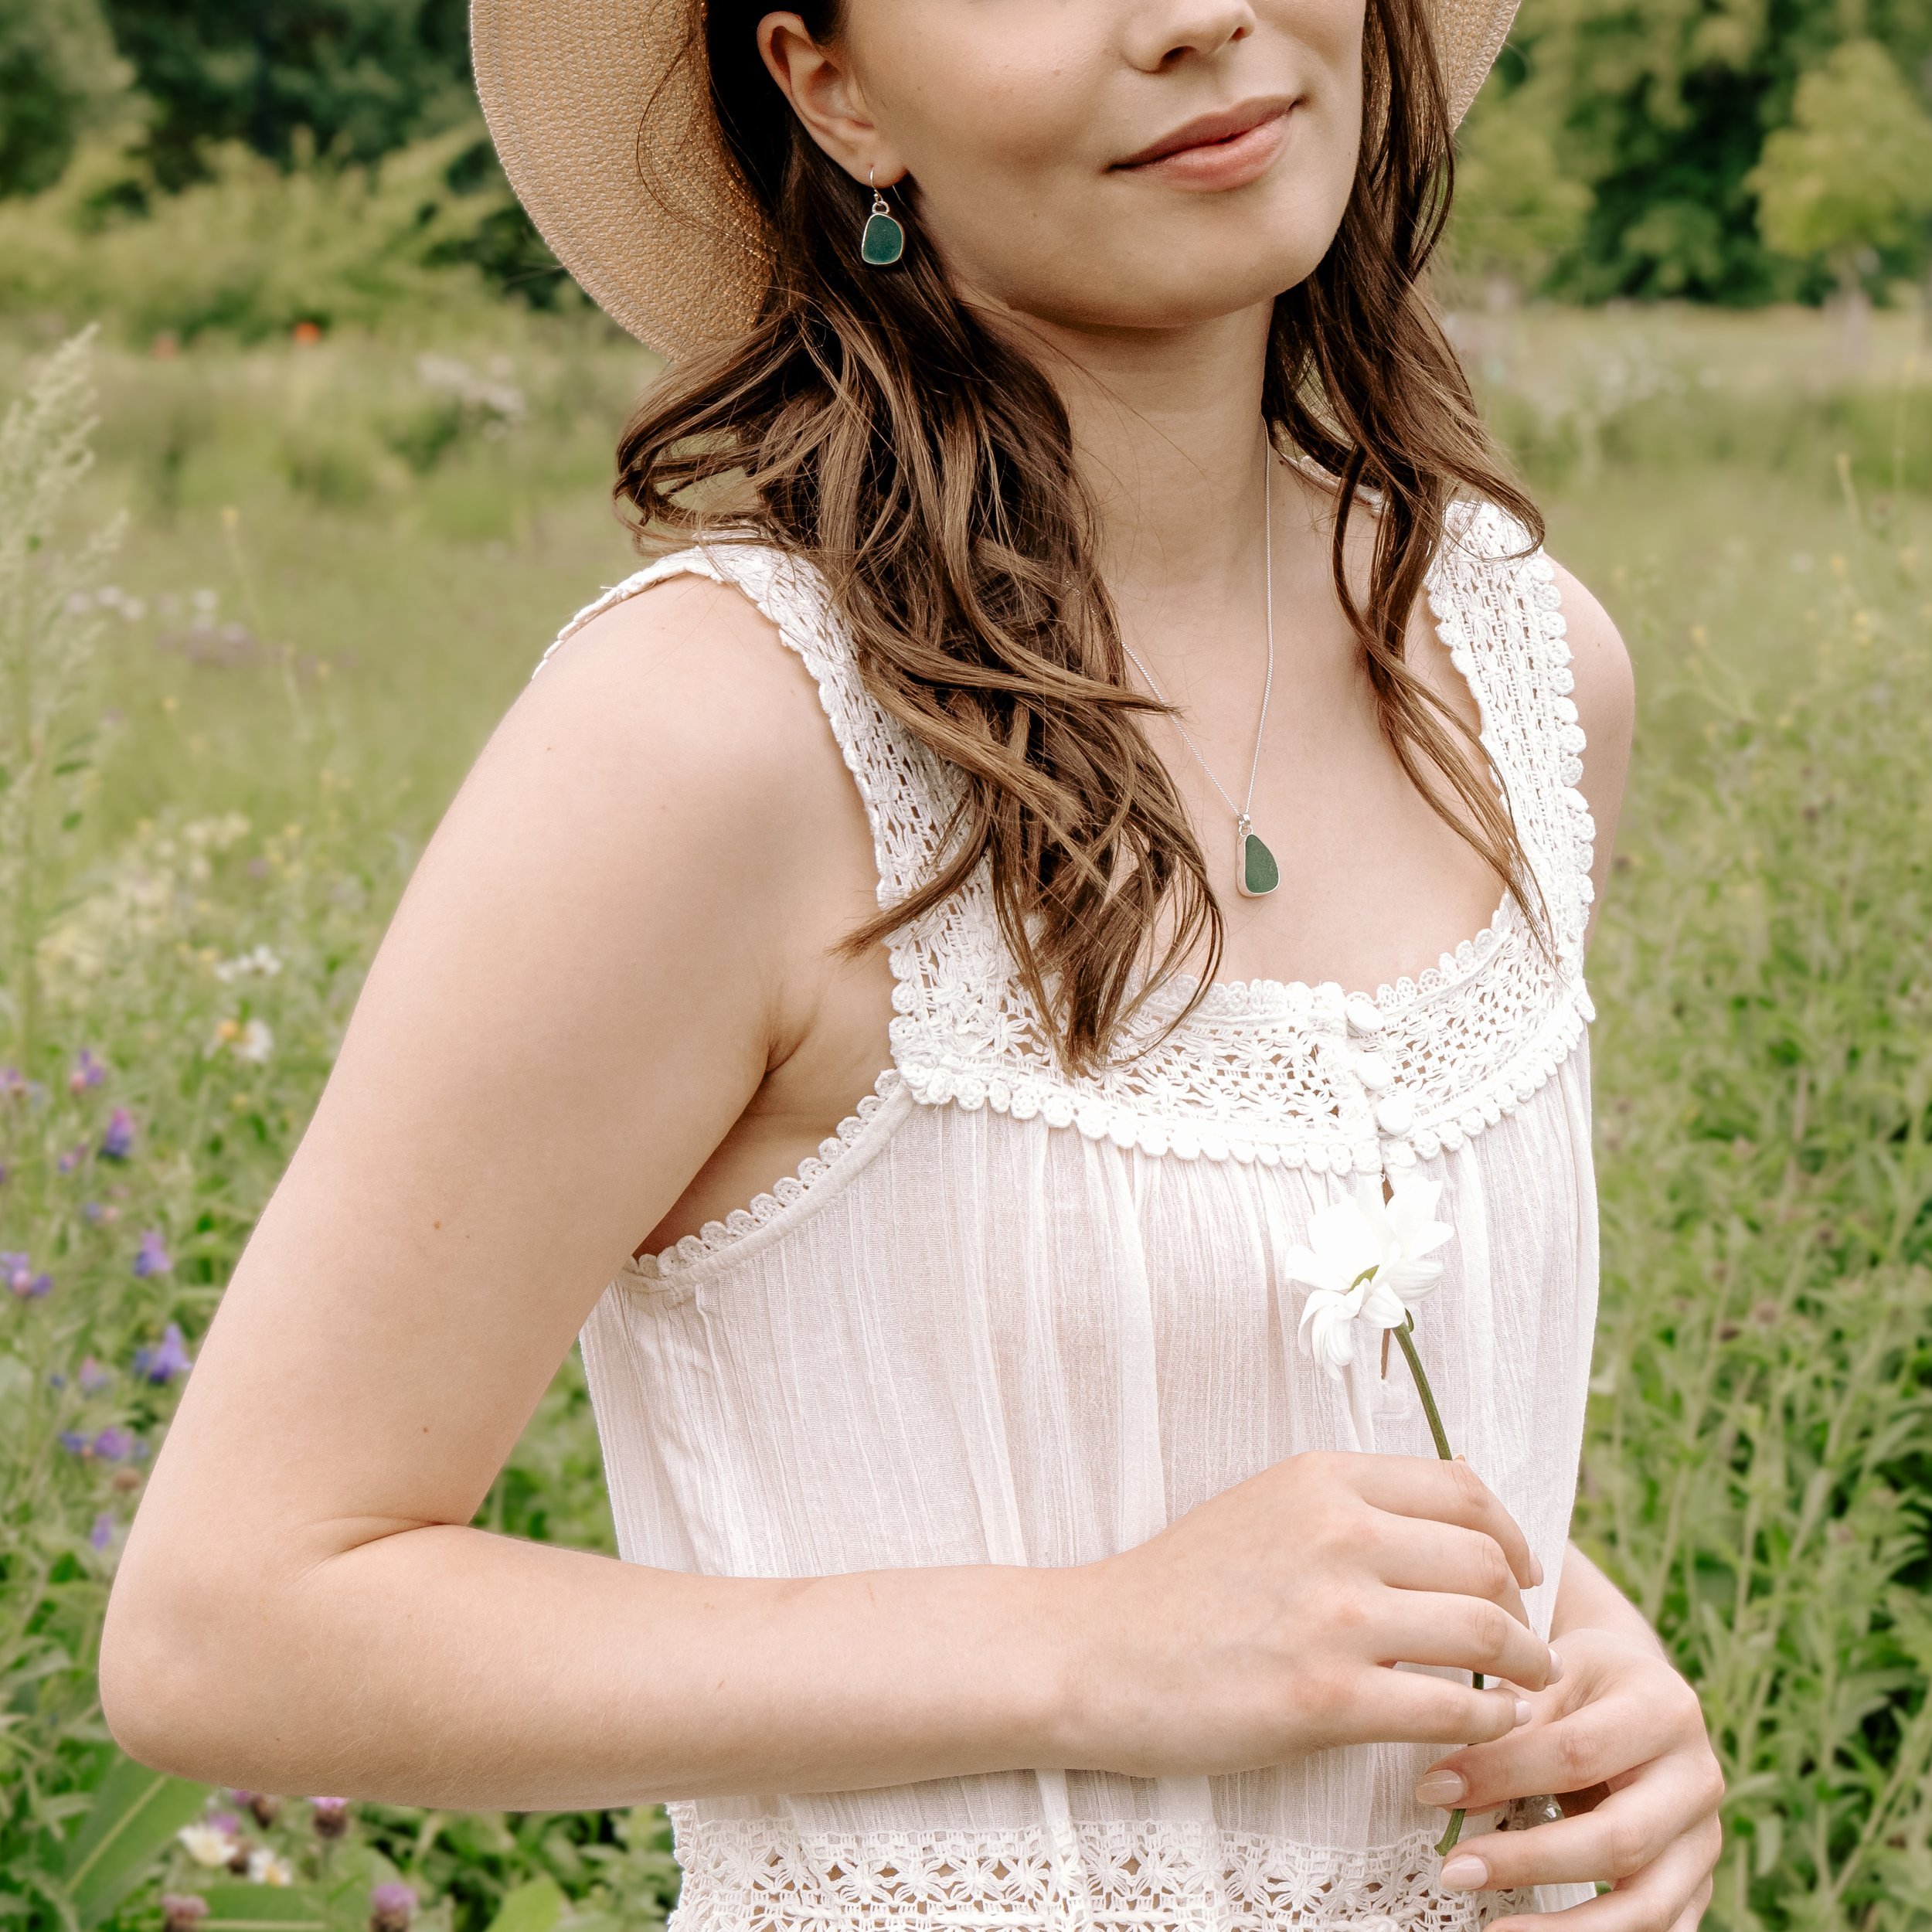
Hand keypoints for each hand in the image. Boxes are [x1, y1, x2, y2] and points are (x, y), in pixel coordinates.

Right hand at [1064, 1452, 1556, 1777]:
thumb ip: (1348, 1507)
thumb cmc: (1179, 1589)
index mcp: (1323, 1479)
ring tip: (1525, 1691)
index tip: (1521, 1573)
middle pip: (1487, 1562)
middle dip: (1522, 1609)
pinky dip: (1491, 1724)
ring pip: (1487, 1633)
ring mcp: (1335, 1616)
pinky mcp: (1326, 1699)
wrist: (1094, 1653)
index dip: (1512, 1535)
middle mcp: (1338, 1532)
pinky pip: (1454, 1709)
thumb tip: (1452, 1521)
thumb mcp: (1265, 1509)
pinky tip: (1485, 1731)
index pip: (1464, 1490)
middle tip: (1523, 1645)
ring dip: (1526, 1669)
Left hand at [1413, 1623, 1723, 1929]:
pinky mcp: (1697, 1883)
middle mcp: (1699, 1780)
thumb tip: (1449, 1792)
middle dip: (1530, 1862)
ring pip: (1647, 1907)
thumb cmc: (1586, 1677)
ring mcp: (1705, 1839)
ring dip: (1565, 1930)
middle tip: (1455, 1871)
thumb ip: (1507, 1725)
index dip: (1501, 1774)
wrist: (1641, 1685)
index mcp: (1664, 1710)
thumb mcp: (1551, 1672)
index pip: (1579, 1753)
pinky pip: (1661, 1930)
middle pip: (1622, 1840)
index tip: (1434, 1791)